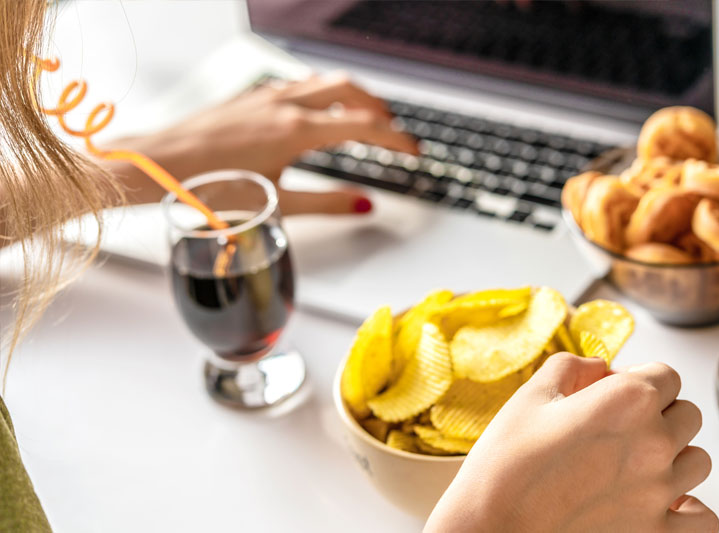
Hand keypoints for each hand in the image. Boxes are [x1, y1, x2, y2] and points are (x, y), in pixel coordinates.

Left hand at [105, 73, 417, 214]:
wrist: (161, 165)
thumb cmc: (210, 187)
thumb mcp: (277, 202)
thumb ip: (328, 204)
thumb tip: (364, 205)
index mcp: (296, 131)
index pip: (364, 127)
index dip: (397, 140)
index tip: (414, 152)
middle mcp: (284, 104)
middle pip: (352, 91)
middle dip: (381, 110)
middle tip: (396, 134)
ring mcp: (266, 96)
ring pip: (325, 83)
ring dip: (354, 97)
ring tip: (366, 118)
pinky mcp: (251, 97)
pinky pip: (300, 85)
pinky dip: (325, 95)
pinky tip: (319, 111)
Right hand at [425, 354, 717, 532]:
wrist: (490, 529)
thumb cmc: (505, 465)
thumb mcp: (530, 397)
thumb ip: (572, 367)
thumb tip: (598, 367)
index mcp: (627, 400)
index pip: (666, 375)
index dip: (638, 379)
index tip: (614, 392)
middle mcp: (654, 443)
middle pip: (687, 415)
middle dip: (658, 414)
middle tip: (618, 428)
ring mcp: (661, 493)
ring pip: (698, 462)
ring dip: (672, 458)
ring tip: (633, 465)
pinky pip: (704, 518)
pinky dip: (690, 509)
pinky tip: (661, 503)